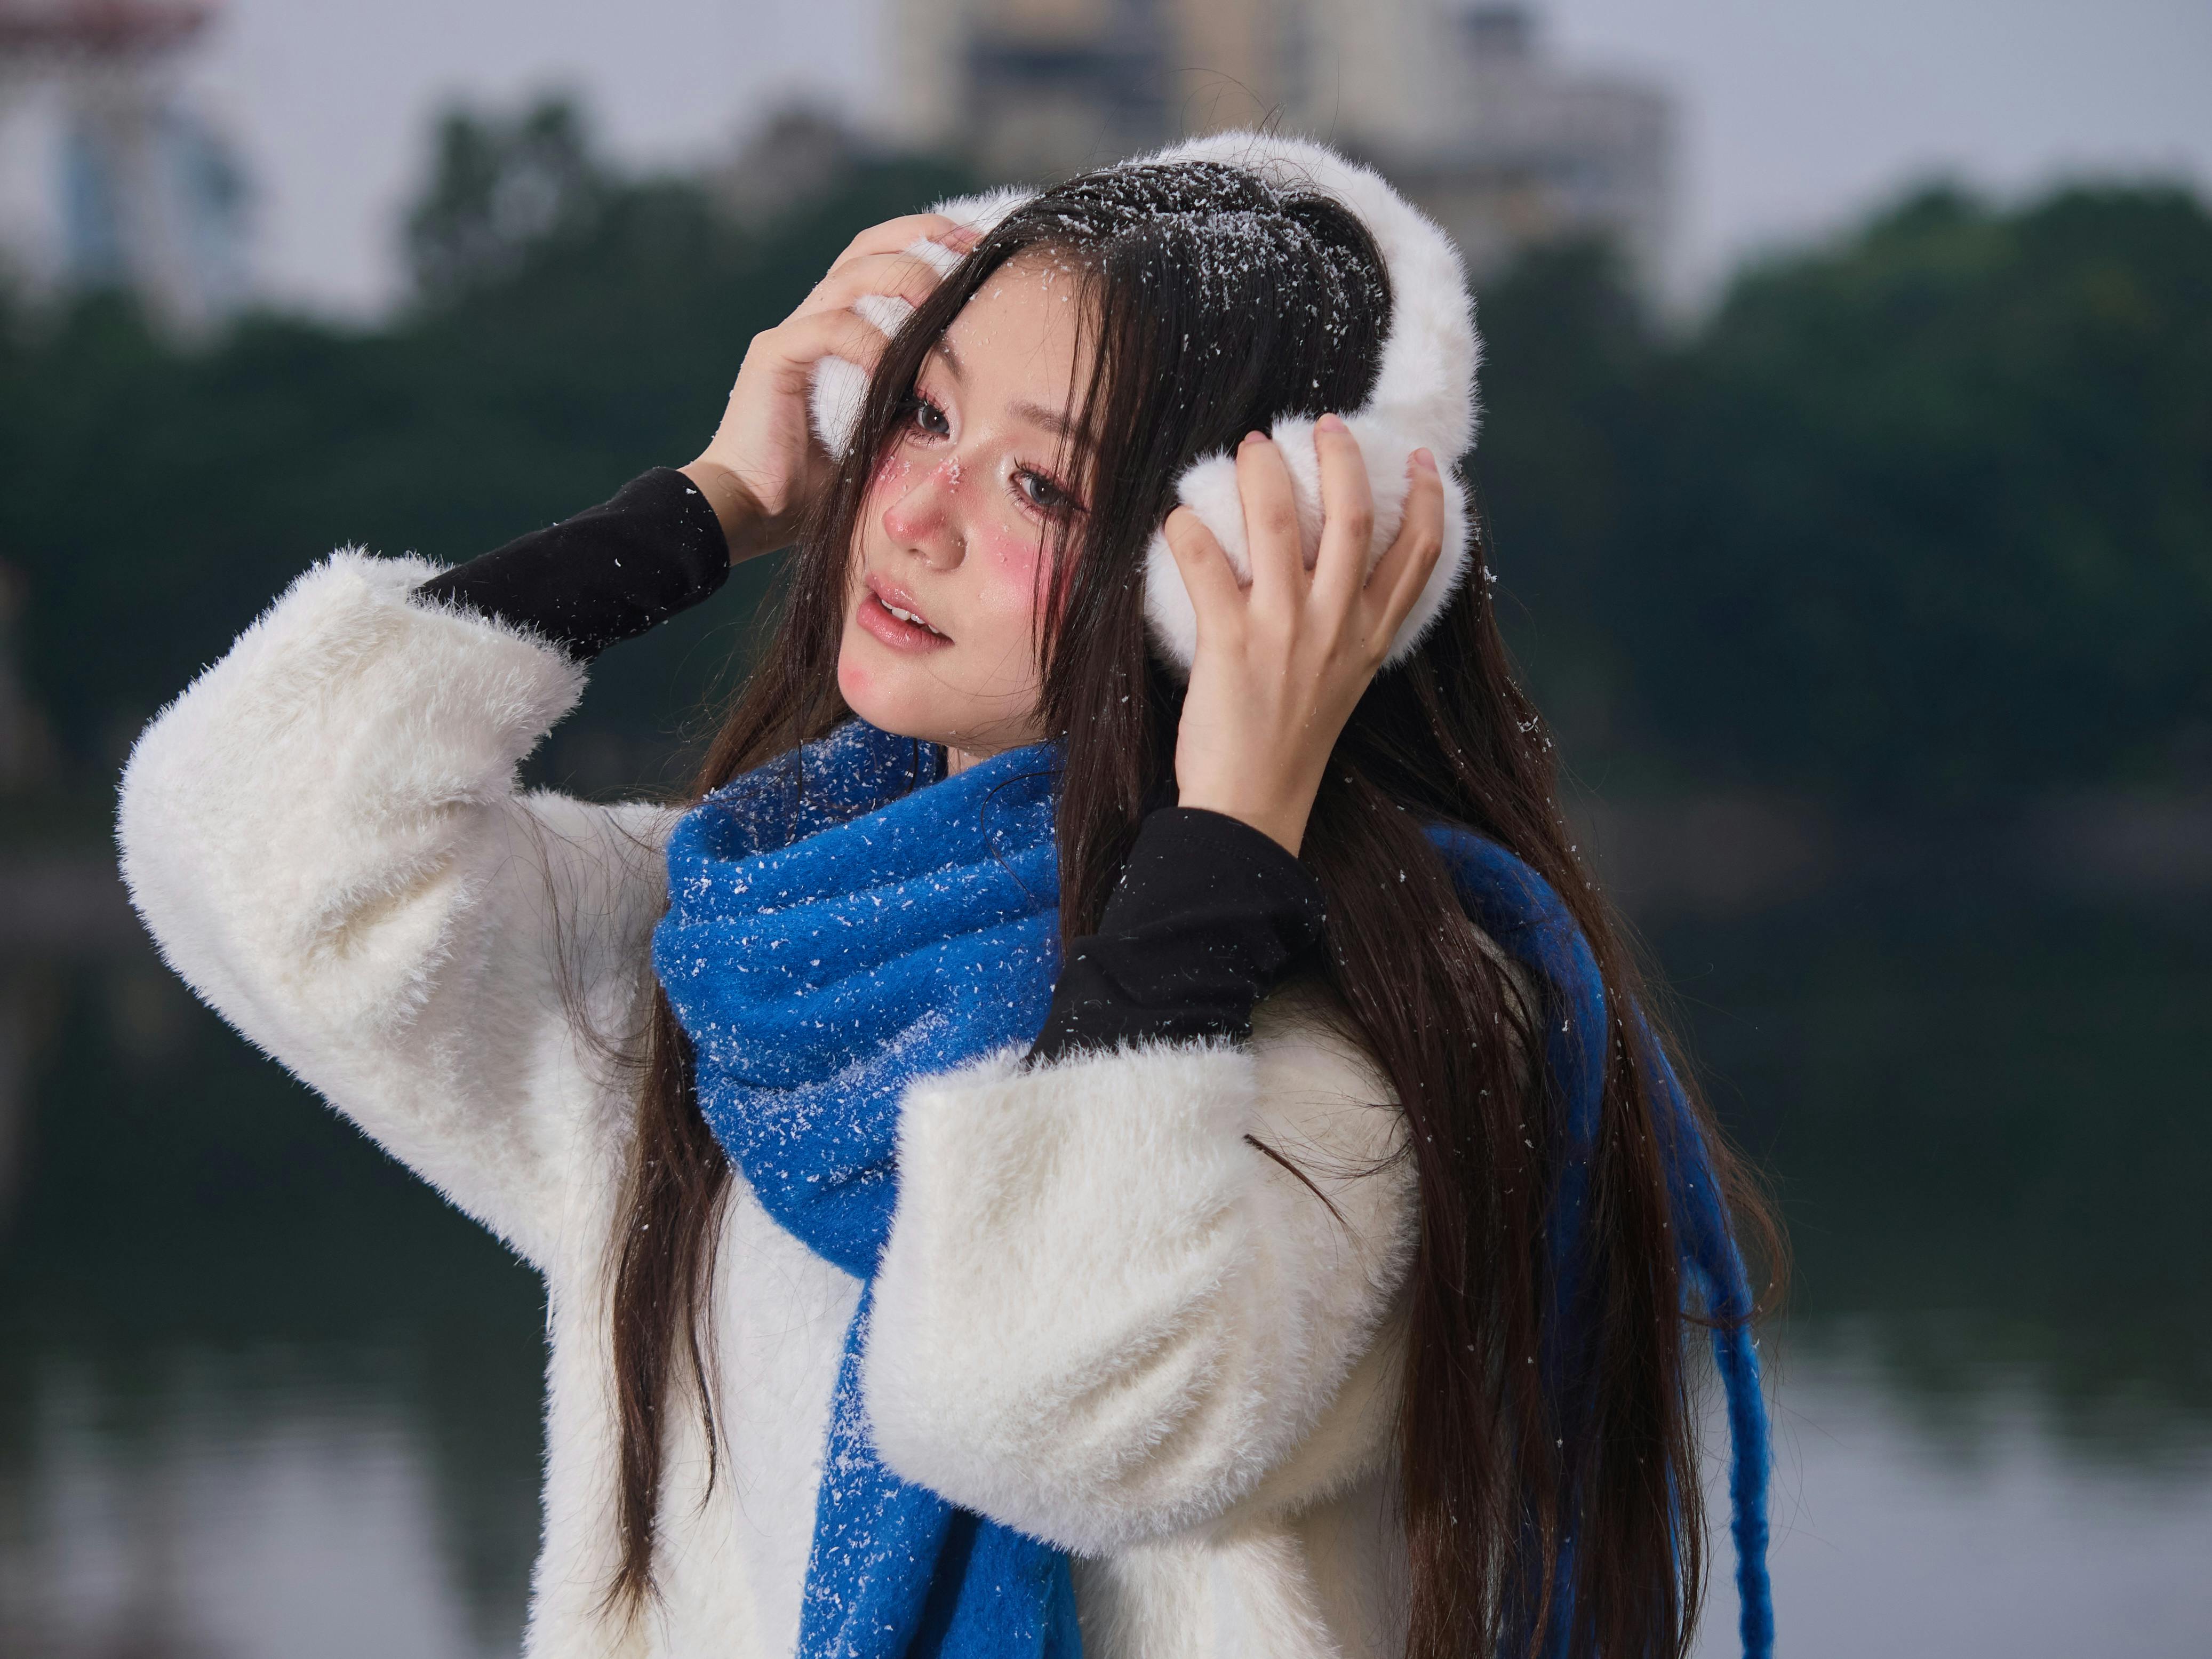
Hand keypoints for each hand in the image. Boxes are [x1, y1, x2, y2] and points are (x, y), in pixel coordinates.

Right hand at [680, 213, 978, 562]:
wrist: (757, 509)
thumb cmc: (828, 479)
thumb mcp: (892, 427)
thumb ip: (921, 392)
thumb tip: (985, 375)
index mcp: (845, 324)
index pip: (886, 256)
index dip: (931, 240)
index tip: (981, 249)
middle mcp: (817, 315)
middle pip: (869, 247)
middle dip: (923, 241)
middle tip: (971, 255)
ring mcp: (793, 331)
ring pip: (851, 277)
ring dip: (902, 279)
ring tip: (939, 297)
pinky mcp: (773, 356)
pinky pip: (828, 328)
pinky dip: (866, 340)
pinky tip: (892, 363)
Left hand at [1163, 416, 1446, 854]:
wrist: (1252, 807)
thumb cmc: (1290, 745)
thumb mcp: (1342, 682)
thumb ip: (1347, 629)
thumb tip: (1333, 574)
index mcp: (1370, 639)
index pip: (1420, 556)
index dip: (1429, 500)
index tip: (1425, 461)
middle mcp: (1336, 628)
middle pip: (1356, 519)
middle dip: (1342, 459)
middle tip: (1322, 424)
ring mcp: (1285, 632)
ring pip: (1282, 524)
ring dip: (1264, 475)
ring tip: (1251, 448)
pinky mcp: (1231, 642)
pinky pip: (1206, 563)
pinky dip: (1189, 530)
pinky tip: (1178, 517)